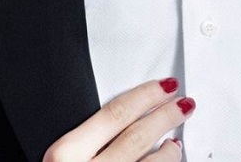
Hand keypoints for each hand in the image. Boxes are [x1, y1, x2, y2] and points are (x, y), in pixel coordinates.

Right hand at [42, 78, 193, 160]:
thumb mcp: (59, 161)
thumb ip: (84, 141)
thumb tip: (123, 118)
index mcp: (65, 156)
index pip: (116, 114)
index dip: (145, 95)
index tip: (163, 86)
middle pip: (138, 136)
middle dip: (165, 116)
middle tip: (182, 102)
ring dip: (170, 150)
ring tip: (176, 141)